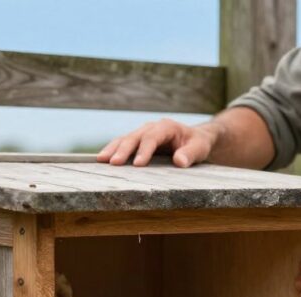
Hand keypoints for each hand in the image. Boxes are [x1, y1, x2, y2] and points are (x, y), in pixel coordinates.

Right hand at [97, 118, 218, 167]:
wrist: (194, 138)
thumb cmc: (197, 143)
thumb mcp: (199, 148)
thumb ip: (190, 154)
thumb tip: (179, 161)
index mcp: (166, 127)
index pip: (152, 137)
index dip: (144, 150)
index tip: (137, 164)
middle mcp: (151, 127)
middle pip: (134, 137)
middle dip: (123, 150)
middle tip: (113, 163)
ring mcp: (143, 133)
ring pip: (124, 138)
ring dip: (112, 149)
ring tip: (101, 160)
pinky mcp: (138, 141)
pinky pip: (122, 144)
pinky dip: (113, 150)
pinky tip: (102, 159)